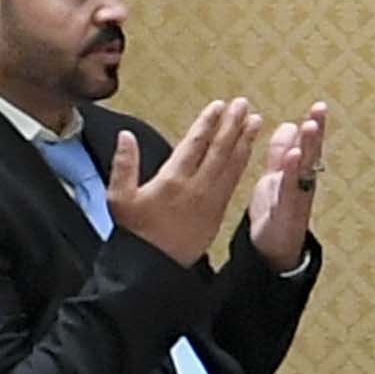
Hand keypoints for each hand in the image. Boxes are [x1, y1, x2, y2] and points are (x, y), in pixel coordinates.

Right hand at [105, 97, 264, 267]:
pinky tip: (248, 151)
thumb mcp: (118, 198)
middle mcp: (195, 188)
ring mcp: (210, 200)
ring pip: (231, 165)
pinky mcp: (218, 213)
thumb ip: (124, 164)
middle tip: (244, 104)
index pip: (194, 145)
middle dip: (232, 125)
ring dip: (244, 141)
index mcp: (171, 181)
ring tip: (255, 121)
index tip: (219, 105)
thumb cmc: (133, 233)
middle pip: (219, 150)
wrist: (152, 269)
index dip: (208, 123)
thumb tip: (125, 135)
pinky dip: (242, 163)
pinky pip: (233, 182)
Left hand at [247, 105, 329, 267]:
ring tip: (309, 126)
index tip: (318, 106)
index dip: (314, 127)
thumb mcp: (277, 178)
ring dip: (308, 147)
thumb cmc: (276, 213)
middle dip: (315, 132)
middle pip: (311, 154)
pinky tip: (292, 157)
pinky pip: (290, 189)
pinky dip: (292, 172)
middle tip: (319, 109)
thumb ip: (282, 154)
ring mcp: (297, 198)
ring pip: (304, 169)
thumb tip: (291, 125)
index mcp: (298, 175)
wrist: (271, 253)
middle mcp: (302, 185)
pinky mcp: (287, 213)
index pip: (308, 146)